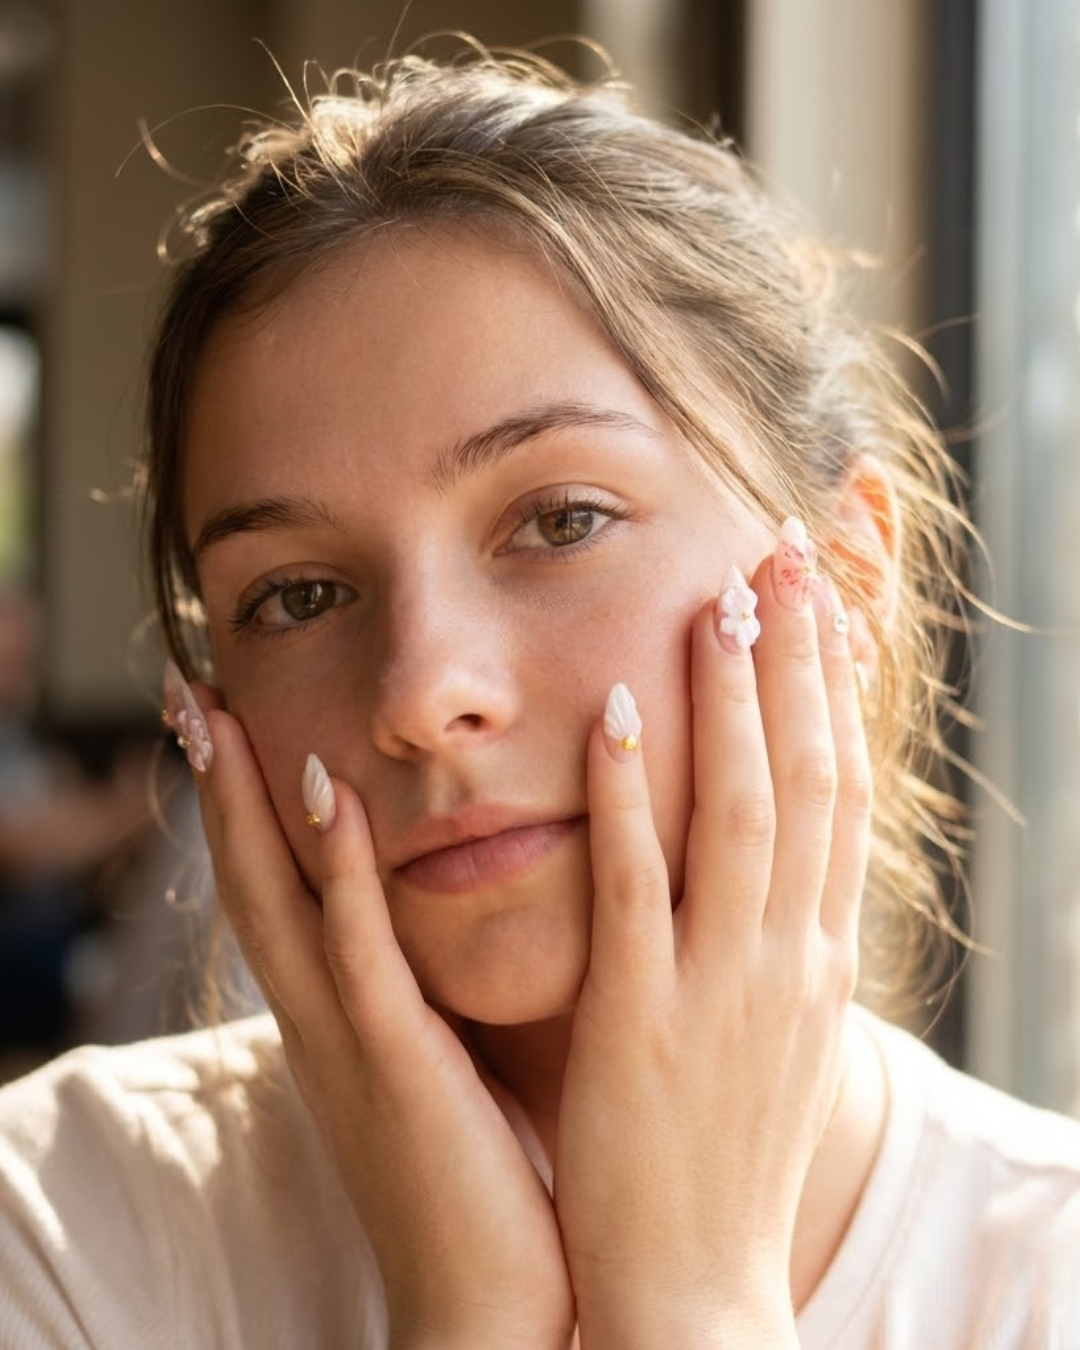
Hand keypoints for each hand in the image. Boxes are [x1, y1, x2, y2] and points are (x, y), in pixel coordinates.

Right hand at [188, 697, 574, 1349]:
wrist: (494, 1311)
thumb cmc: (482, 1181)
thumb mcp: (446, 1065)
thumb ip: (432, 993)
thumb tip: (449, 919)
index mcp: (339, 1021)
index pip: (277, 893)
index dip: (246, 806)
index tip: (227, 720)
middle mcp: (323, 1024)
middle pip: (251, 882)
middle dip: (217, 787)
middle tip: (187, 691)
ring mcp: (350, 1045)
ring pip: (281, 904)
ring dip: (247, 807)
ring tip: (215, 715)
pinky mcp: (398, 1068)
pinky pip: (358, 957)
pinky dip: (339, 876)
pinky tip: (331, 800)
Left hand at [554, 528, 867, 1347]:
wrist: (694, 1292)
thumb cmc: (721, 1155)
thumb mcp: (772, 1034)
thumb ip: (772, 939)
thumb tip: (772, 856)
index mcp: (818, 957)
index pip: (841, 794)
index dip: (833, 689)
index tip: (821, 599)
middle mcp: (789, 957)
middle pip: (810, 778)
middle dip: (801, 660)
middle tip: (786, 552)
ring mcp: (720, 985)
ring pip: (743, 813)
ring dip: (734, 699)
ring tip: (718, 597)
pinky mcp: (641, 1018)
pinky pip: (640, 888)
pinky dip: (632, 795)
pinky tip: (613, 714)